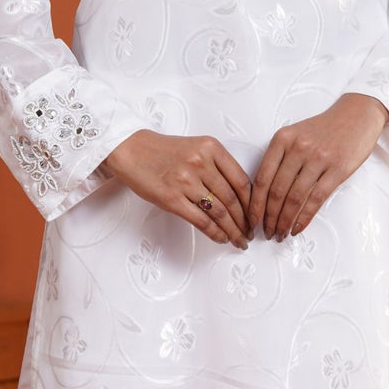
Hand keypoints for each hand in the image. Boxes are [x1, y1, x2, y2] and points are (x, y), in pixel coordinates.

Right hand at [102, 129, 252, 247]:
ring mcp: (186, 181)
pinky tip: (222, 238)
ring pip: (219, 213)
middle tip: (250, 233)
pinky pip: (201, 221)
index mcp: (212, 148)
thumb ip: (217, 166)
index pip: (242, 181)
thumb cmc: (164, 151)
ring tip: (239, 240)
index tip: (256, 215)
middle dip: (245, 222)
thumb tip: (239, 196)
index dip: (252, 203)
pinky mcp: (172, 199)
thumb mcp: (196, 147)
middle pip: (233, 200)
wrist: (132, 150)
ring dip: (233, 231)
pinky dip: (215, 233)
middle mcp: (201, 163)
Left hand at [248, 93, 388, 238]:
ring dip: (285, 221)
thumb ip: (280, 158)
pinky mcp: (338, 169)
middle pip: (277, 191)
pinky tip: (297, 228)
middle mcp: (298, 148)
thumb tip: (264, 194)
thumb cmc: (324, 128)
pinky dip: (304, 218)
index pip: (262, 178)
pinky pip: (316, 199)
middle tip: (266, 233)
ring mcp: (319, 158)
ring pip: (295, 198)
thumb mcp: (295, 134)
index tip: (251, 220)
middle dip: (269, 217)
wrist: (357, 114)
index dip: (255, 204)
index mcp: (282, 139)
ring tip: (280, 234)